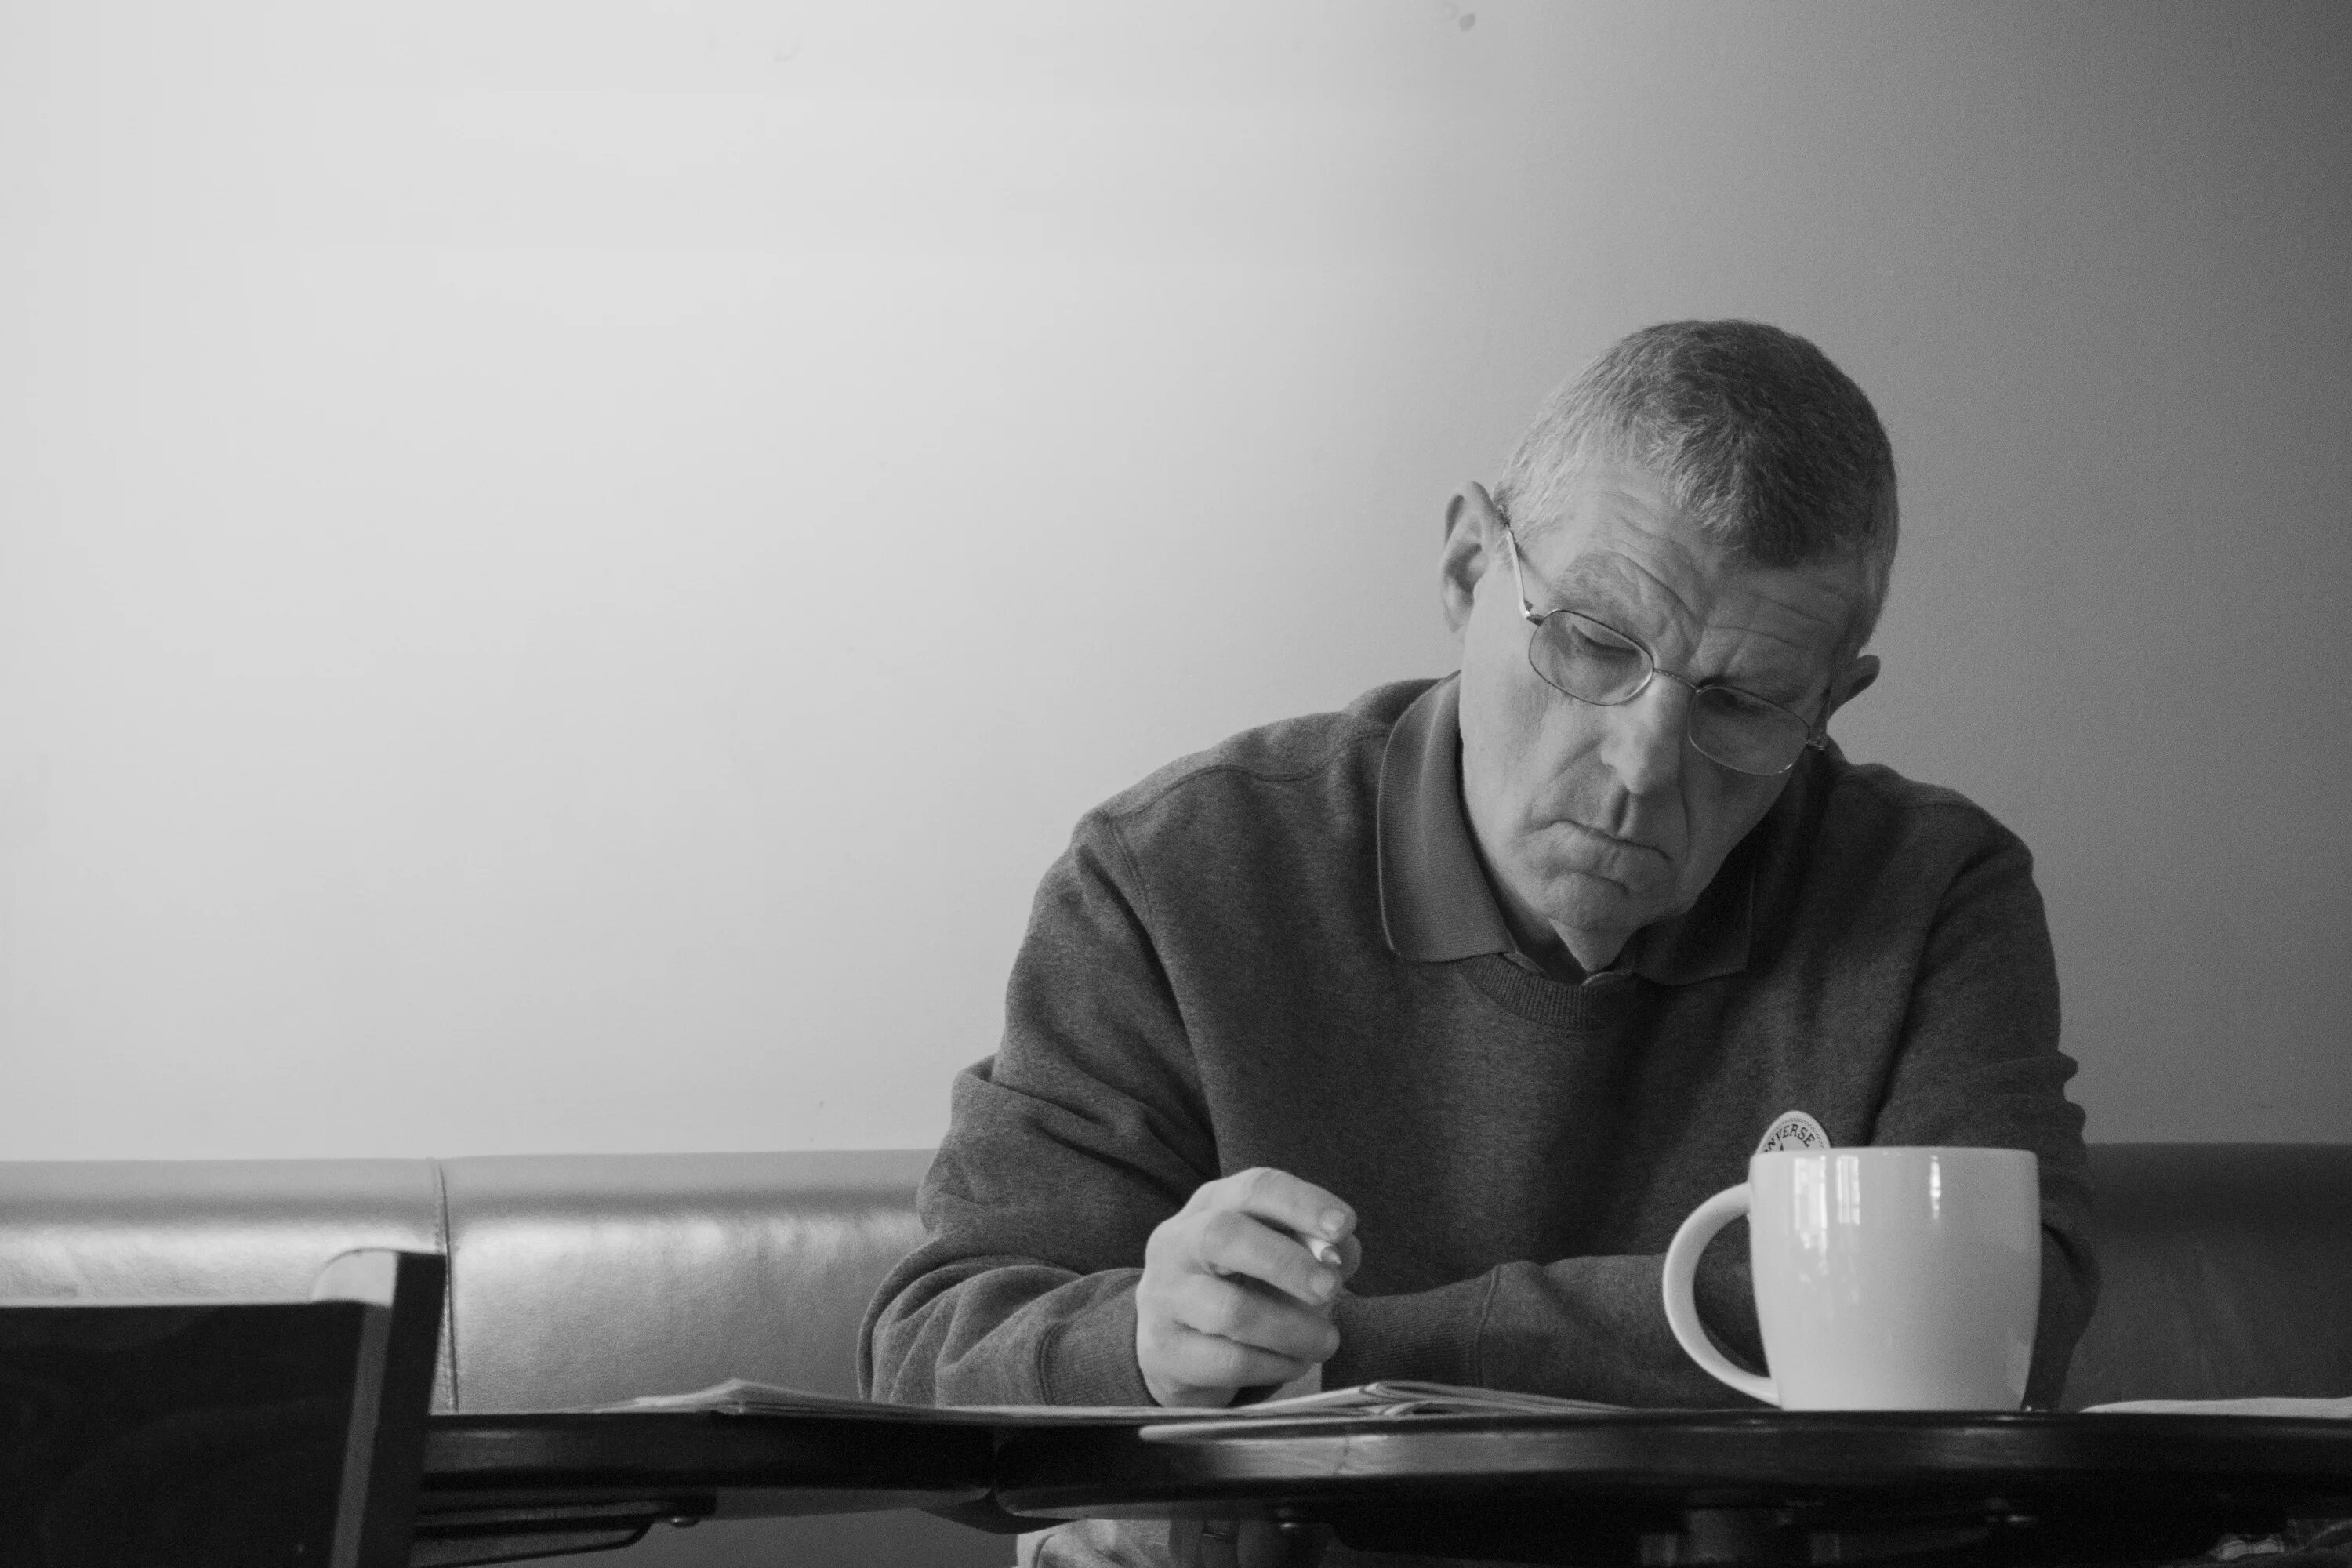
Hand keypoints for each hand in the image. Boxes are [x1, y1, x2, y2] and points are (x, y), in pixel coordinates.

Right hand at [1134, 1167, 1360, 1408]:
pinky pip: (1228, 1361)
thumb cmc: (1240, 1288)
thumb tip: (1343, 1252)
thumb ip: (1316, 1248)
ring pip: (1230, 1310)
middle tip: (1330, 1289)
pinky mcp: (1166, 1352)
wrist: (1178, 1348)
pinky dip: (1275, 1365)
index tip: (1344, 1226)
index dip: (1302, 1204)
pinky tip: (1295, 1363)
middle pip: (1223, 1236)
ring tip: (1326, 1341)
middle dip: (1287, 1262)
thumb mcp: (1276, 1256)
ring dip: (1292, 1329)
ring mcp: (1164, 1298)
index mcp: (1211, 1206)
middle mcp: (1177, 1243)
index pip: (1254, 1188)